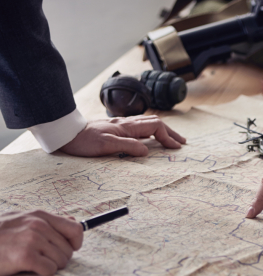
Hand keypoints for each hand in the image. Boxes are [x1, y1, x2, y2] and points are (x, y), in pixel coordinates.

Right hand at [0, 211, 82, 275]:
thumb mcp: (21, 219)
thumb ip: (47, 222)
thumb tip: (75, 223)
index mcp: (39, 215)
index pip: (76, 229)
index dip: (75, 243)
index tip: (68, 249)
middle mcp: (38, 225)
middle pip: (68, 250)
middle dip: (57, 258)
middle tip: (39, 258)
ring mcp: (32, 240)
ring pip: (61, 261)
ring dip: (49, 266)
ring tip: (30, 262)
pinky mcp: (26, 256)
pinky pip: (50, 270)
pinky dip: (41, 272)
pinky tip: (26, 267)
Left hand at [60, 115, 185, 156]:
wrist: (67, 134)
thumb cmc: (84, 141)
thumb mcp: (106, 145)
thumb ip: (128, 146)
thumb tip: (147, 151)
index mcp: (127, 126)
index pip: (155, 127)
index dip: (167, 137)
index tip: (175, 148)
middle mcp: (126, 123)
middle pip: (155, 123)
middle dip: (170, 133)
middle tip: (181, 142)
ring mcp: (121, 126)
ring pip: (148, 124)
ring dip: (162, 131)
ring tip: (171, 140)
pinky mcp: (115, 129)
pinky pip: (139, 128)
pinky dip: (151, 132)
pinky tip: (150, 137)